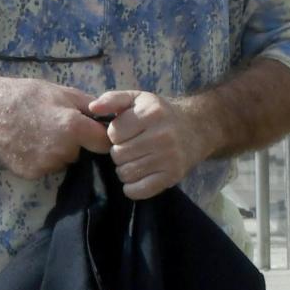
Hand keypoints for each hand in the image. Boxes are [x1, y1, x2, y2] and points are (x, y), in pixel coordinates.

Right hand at [0, 73, 111, 178]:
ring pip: (64, 161)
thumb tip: (111, 116)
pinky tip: (30, 144)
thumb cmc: (27, 95)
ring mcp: (46, 165)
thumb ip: (90, 106)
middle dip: (77, 143)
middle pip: (82, 153)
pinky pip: (47, 168)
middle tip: (58, 127)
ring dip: (59, 152)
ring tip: (41, 134)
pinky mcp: (31, 174)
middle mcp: (62, 151)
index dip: (102, 137)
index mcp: (73, 128)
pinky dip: (42, 159)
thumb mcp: (62, 92)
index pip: (105, 143)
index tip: (95, 132)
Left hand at [90, 89, 209, 198]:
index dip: (114, 135)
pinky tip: (139, 175)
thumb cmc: (159, 113)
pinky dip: (132, 187)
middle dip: (119, 152)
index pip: (113, 134)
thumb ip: (113, 99)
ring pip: (125, 173)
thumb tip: (92, 107)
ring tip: (135, 160)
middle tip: (130, 148)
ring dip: (125, 169)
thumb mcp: (138, 99)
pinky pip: (138, 191)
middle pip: (118, 155)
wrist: (196, 128)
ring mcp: (169, 158)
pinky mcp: (172, 176)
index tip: (125, 133)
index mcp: (151, 113)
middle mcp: (162, 135)